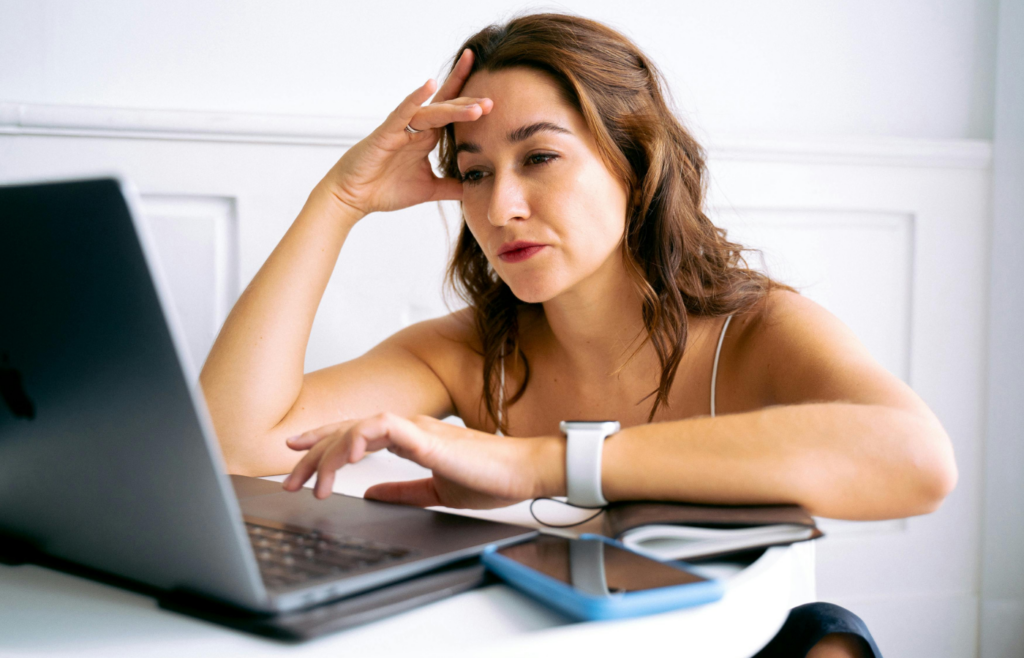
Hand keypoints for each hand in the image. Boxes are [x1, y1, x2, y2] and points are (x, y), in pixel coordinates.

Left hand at [281, 413, 563, 508]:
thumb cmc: (490, 478)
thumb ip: (403, 490)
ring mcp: (416, 428)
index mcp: (410, 437)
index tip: (298, 456)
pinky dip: (360, 435)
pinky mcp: (426, 436)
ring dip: (330, 453)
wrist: (523, 473)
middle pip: (348, 431)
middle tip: (291, 480)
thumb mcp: (436, 491)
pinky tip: (346, 454)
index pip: (357, 433)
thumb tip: (371, 494)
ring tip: (313, 481)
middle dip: (314, 453)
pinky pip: (384, 426)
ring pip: (358, 428)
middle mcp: (407, 427)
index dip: (325, 442)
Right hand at [320, 49, 491, 217]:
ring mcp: (401, 128)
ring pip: (432, 112)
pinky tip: (429, 85)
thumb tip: (475, 188)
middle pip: (447, 109)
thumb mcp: (429, 190)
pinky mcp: (386, 133)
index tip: (494, 98)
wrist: (354, 198)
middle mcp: (416, 129)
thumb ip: (451, 186)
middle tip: (493, 100)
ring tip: (477, 108)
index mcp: (426, 138)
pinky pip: (403, 112)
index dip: (471, 105)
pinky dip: (415, 98)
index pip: (453, 116)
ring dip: (454, 108)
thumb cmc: (385, 189)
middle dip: (469, 104)